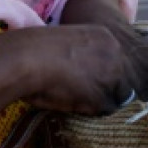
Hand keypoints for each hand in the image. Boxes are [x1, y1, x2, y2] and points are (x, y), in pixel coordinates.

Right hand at [5, 25, 146, 114]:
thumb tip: (87, 70)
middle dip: (104, 87)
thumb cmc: (35, 49)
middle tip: (79, 89)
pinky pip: (104, 110)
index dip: (102, 74)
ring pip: (115, 96)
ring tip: (72, 95)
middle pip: (121, 80)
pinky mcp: (102, 97)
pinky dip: (89, 110)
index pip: (117, 62)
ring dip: (97, 99)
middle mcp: (116, 54)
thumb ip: (85, 53)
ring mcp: (113, 76)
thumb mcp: (69, 41)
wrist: (26, 58)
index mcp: (106, 37)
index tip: (85, 77)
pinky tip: (70, 101)